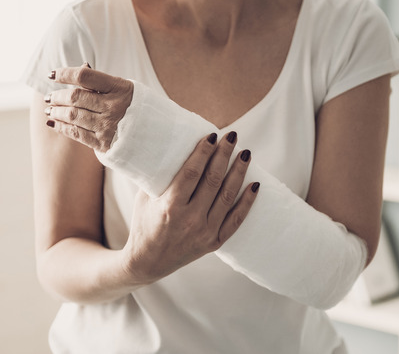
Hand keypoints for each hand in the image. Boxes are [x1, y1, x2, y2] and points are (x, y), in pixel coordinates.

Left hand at [44, 63, 132, 151]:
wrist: (154, 134)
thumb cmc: (134, 106)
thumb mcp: (124, 89)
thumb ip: (102, 82)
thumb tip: (79, 67)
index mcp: (120, 88)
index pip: (84, 77)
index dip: (65, 74)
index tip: (52, 74)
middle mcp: (114, 107)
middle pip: (75, 98)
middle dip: (57, 97)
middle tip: (49, 97)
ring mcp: (108, 126)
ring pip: (73, 116)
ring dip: (56, 112)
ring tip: (49, 110)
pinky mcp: (104, 143)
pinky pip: (76, 134)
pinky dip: (61, 127)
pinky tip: (53, 123)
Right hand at [122, 132, 258, 283]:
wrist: (148, 262)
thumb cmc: (144, 224)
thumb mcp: (144, 198)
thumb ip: (158, 176)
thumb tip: (168, 144)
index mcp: (170, 207)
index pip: (192, 173)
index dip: (204, 152)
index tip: (213, 135)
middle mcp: (190, 219)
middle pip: (213, 180)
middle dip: (224, 155)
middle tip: (232, 136)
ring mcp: (204, 232)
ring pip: (228, 196)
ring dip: (239, 172)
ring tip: (246, 153)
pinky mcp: (214, 242)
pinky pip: (236, 220)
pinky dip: (248, 202)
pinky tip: (255, 185)